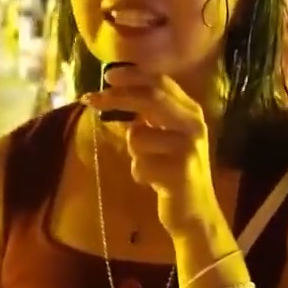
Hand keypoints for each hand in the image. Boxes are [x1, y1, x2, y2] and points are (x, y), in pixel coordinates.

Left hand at [82, 65, 222, 234]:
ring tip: (150, 166)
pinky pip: (139, 166)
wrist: (196, 211)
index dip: (133, 76)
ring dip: (133, 154)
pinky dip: (139, 175)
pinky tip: (155, 183)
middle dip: (117, 97)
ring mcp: (188, 148)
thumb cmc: (175, 171)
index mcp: (191, 112)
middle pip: (150, 98)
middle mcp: (193, 125)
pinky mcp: (179, 172)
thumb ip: (149, 115)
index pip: (161, 82)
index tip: (107, 75)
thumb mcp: (166, 137)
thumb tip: (115, 94)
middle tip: (90, 99)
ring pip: (137, 137)